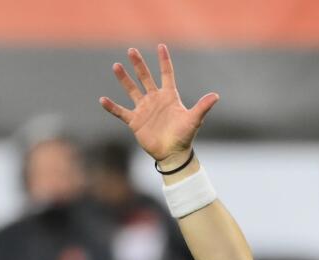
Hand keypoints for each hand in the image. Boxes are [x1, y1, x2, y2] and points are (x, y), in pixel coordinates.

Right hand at [99, 44, 218, 168]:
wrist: (173, 154)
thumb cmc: (185, 136)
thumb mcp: (194, 120)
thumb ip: (203, 107)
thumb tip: (216, 96)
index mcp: (169, 97)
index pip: (166, 74)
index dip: (164, 61)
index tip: (161, 46)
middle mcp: (155, 100)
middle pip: (145, 78)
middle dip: (139, 65)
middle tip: (132, 50)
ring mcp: (144, 109)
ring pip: (132, 90)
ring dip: (124, 79)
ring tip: (116, 66)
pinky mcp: (135, 121)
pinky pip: (120, 112)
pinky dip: (112, 107)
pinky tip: (103, 100)